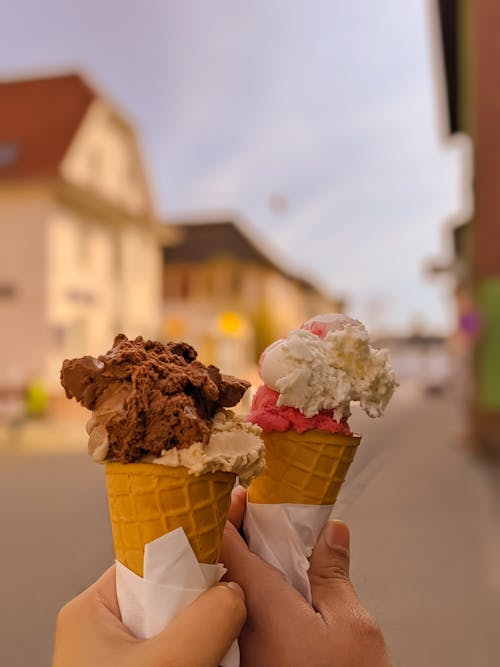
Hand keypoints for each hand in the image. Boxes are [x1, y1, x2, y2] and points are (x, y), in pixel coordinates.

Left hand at [53, 565, 245, 666]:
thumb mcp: (172, 663)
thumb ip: (210, 618)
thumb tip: (236, 593)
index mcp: (93, 611)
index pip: (147, 560)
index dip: (186, 554)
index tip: (224, 553)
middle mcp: (103, 632)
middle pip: (166, 595)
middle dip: (201, 601)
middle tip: (230, 605)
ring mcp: (121, 661)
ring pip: (176, 628)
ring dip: (204, 634)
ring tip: (226, 640)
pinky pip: (177, 655)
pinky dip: (200, 657)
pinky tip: (215, 663)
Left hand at [222, 487, 390, 666]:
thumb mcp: (351, 624)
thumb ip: (335, 574)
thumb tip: (331, 533)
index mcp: (262, 605)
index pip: (227, 545)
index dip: (229, 514)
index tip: (242, 494)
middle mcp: (243, 628)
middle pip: (227, 565)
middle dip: (239, 535)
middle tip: (257, 513)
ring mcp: (244, 650)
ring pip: (234, 592)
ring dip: (246, 564)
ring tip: (270, 546)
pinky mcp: (253, 663)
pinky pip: (242, 618)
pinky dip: (254, 592)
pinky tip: (275, 588)